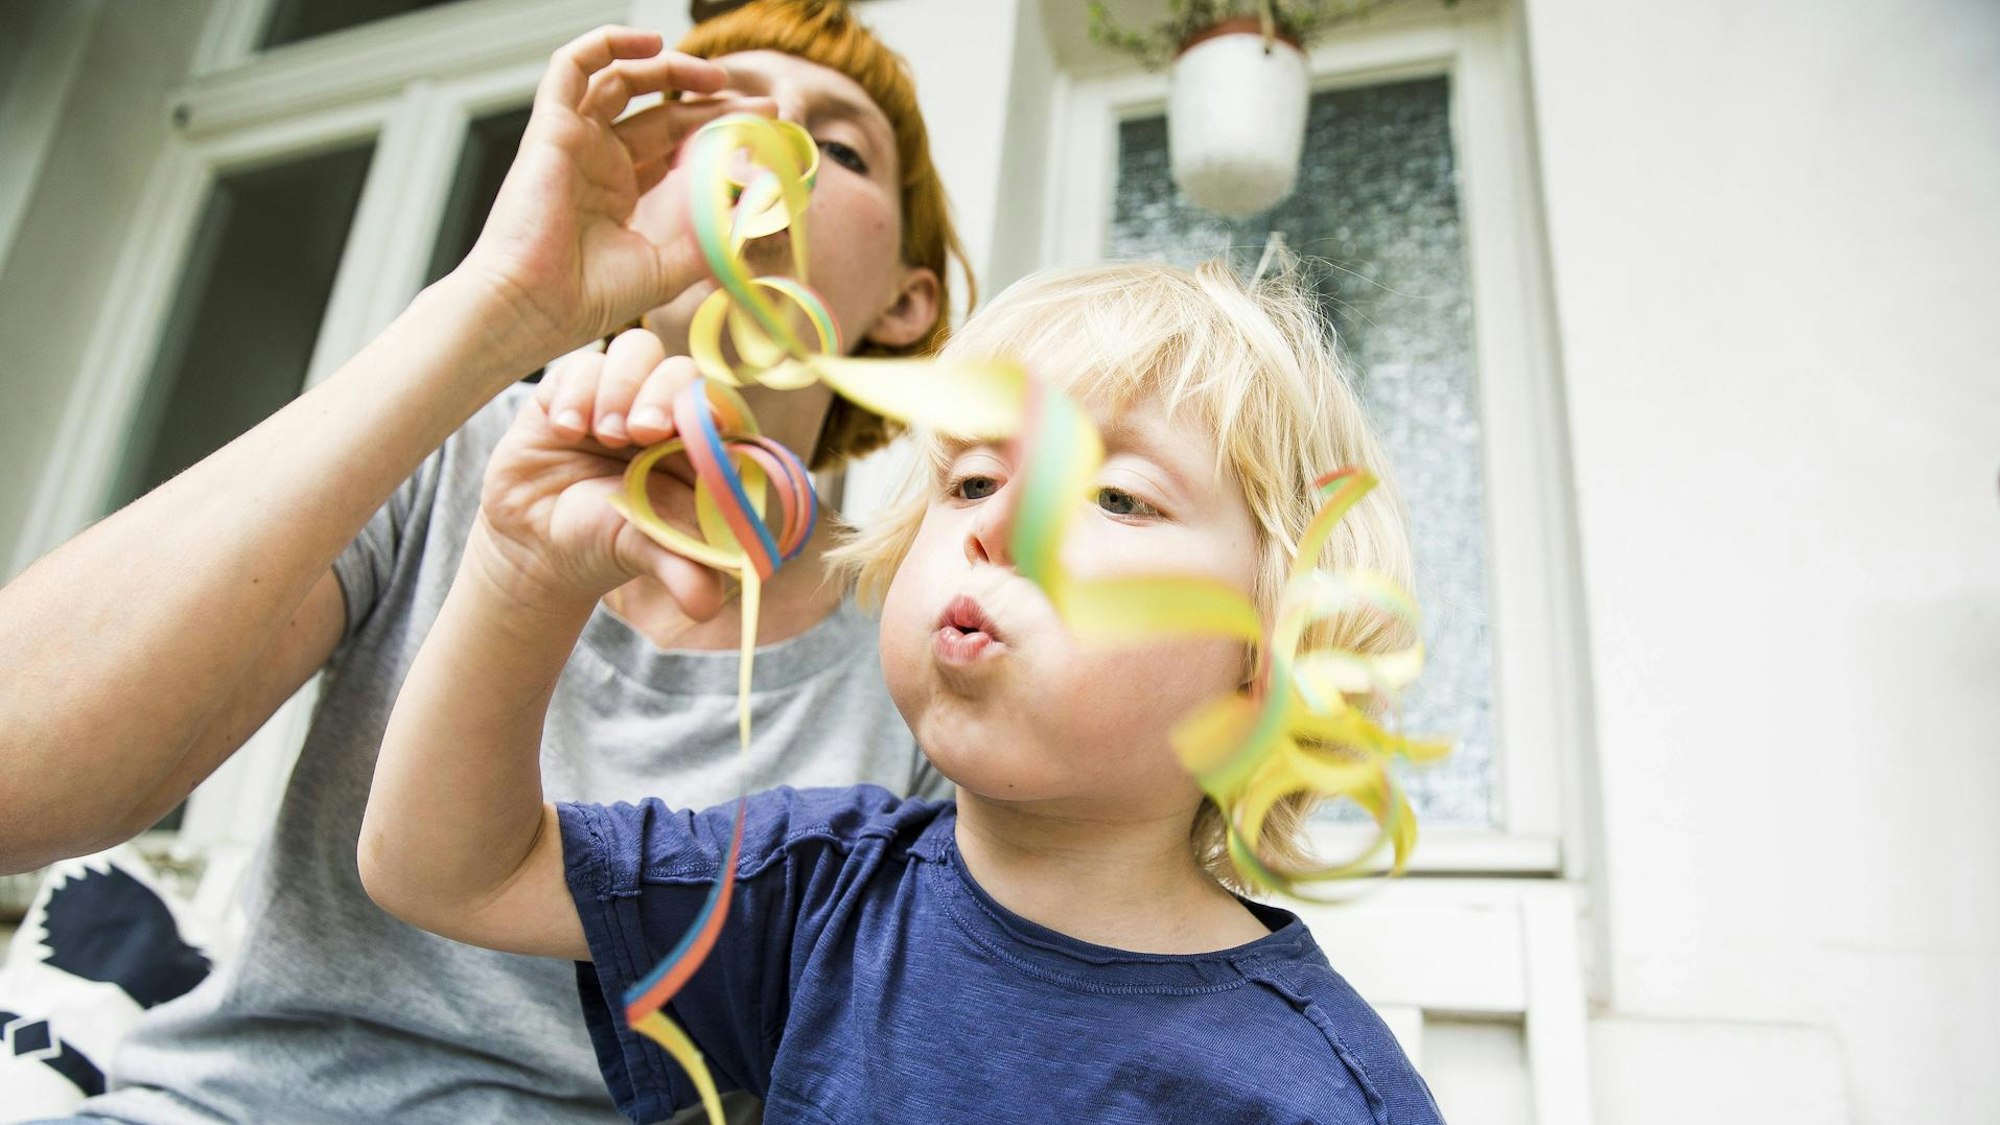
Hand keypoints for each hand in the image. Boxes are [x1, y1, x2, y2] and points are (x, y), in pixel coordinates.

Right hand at [453, 26, 744, 360]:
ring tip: (717, 76)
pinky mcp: (551, 128)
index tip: (764, 132)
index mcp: (619, 192)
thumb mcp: (666, 269)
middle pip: (660, 114)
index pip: (675, 146)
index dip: (718, 134)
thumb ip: (707, 242)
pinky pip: (571, 67)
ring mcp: (573, 142)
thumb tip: (751, 217)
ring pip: (621, 81)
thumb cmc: (585, 300)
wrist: (533, 308)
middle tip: (760, 104)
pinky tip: (652, 41)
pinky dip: (607, 43)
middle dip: (711, 103)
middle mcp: (596, 162)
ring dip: (669, 70)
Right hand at [473, 329, 722, 614]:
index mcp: (694, 445)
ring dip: (622, 385)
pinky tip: (565, 429)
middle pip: (681, 369)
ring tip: (600, 435)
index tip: (697, 433)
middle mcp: (661, 412)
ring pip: (636, 350)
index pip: (720, 405)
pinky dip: (576, 390)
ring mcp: (616, 395)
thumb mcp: (643, 553)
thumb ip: (678, 569)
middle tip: (642, 433)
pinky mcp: (569, 390)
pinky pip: (581, 363)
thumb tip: (705, 606)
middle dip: (663, 393)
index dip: (711, 409)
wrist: (535, 543)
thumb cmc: (603, 543)